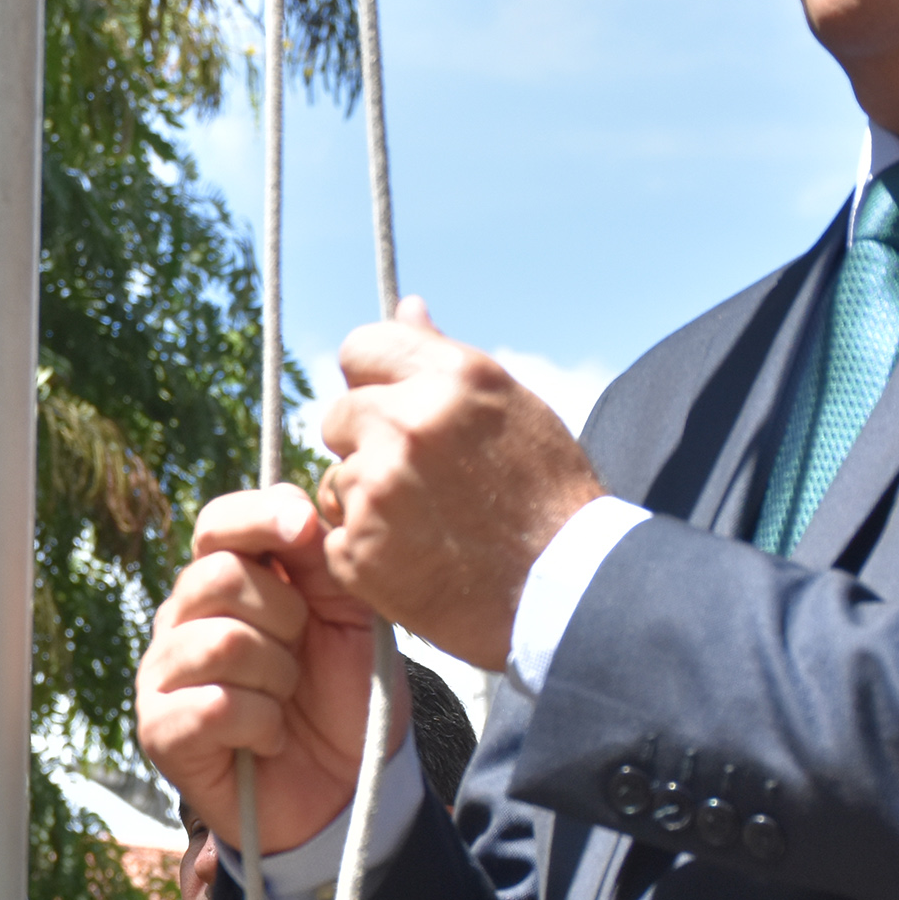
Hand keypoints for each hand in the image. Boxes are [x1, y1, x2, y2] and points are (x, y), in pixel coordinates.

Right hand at [136, 484, 406, 854]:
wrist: (348, 787)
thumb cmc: (345, 696)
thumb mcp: (354, 615)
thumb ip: (324, 558)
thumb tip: (297, 508)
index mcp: (227, 580)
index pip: (218, 523)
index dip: (259, 519)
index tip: (304, 533)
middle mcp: (184, 619)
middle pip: (216, 576)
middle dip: (284, 617)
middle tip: (302, 653)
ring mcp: (164, 674)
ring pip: (220, 642)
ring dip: (278, 678)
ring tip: (286, 701)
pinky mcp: (160, 729)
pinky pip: (214, 705)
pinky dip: (263, 724)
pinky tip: (269, 739)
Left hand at [319, 298, 606, 669]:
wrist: (564, 592)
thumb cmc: (548, 496)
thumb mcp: (512, 408)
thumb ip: (444, 358)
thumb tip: (406, 307)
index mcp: (451, 379)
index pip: (360, 348)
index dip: (371, 378)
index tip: (389, 403)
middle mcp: (406, 425)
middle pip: (337, 415)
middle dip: (365, 441)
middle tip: (417, 477)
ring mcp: (377, 489)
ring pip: (334, 477)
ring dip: (364, 497)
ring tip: (426, 522)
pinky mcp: (357, 548)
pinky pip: (334, 532)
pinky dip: (364, 546)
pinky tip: (414, 556)